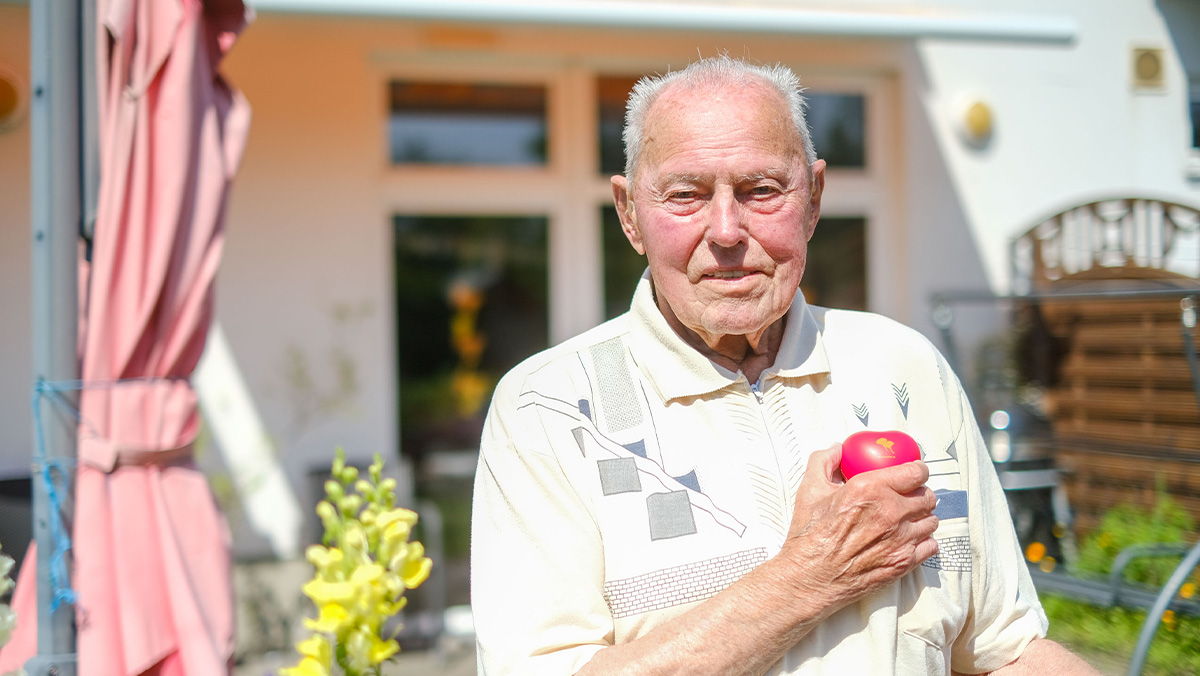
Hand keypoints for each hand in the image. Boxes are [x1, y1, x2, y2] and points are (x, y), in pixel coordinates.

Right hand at [774, 444, 938, 616]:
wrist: (810, 578)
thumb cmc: (809, 536)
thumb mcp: (809, 490)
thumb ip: (823, 461)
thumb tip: (838, 449)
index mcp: (870, 489)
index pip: (915, 472)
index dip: (917, 470)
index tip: (913, 473)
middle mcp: (891, 512)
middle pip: (928, 496)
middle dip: (920, 494)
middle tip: (908, 497)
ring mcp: (901, 539)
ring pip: (932, 521)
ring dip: (922, 518)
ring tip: (907, 520)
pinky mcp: (904, 562)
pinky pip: (931, 546)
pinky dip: (923, 542)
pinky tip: (908, 540)